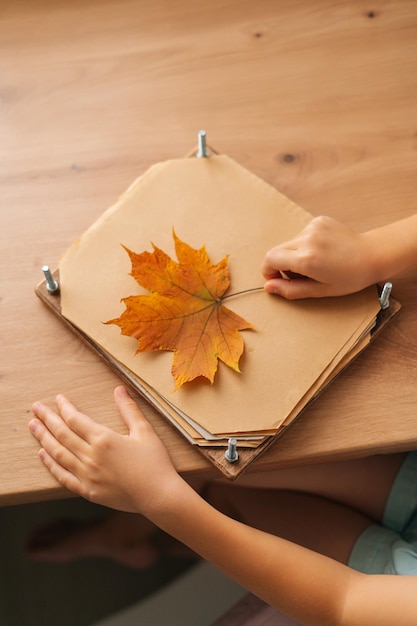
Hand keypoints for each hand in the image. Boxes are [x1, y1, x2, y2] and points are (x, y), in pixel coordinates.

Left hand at [29, 386, 181, 515]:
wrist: (158, 495)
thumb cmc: (155, 462)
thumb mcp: (144, 431)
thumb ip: (129, 409)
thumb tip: (119, 389)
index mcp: (104, 439)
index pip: (76, 419)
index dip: (64, 408)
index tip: (57, 399)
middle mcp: (91, 456)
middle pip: (62, 434)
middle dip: (47, 419)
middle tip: (36, 408)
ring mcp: (87, 475)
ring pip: (58, 453)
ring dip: (44, 438)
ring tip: (33, 426)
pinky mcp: (88, 491)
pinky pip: (63, 476)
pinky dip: (50, 465)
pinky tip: (43, 454)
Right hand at [262, 216, 373, 298]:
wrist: (373, 254)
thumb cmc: (350, 277)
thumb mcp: (320, 290)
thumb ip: (291, 289)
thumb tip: (269, 287)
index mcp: (306, 259)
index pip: (270, 259)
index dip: (269, 271)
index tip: (278, 279)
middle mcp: (307, 239)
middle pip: (277, 250)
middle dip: (282, 264)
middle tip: (301, 275)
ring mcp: (313, 227)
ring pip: (290, 243)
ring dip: (295, 254)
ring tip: (316, 263)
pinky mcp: (318, 220)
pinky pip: (302, 235)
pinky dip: (306, 245)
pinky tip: (323, 251)